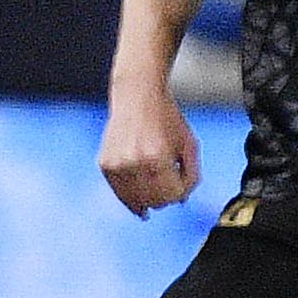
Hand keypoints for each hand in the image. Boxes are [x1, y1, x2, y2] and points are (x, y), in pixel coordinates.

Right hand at [98, 89, 196, 214]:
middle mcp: (134, 163)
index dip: (181, 192)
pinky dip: (130, 195)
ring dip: (147, 201)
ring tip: (153, 197)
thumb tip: (181, 200)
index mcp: (158, 158)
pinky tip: (138, 194)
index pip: (173, 195)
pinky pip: (119, 191)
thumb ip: (192, 175)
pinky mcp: (105, 164)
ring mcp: (117, 165)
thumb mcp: (189, 144)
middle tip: (168, 190)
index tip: (181, 185)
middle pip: (154, 201)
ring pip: (134, 200)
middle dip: (165, 199)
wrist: (137, 96)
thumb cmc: (166, 118)